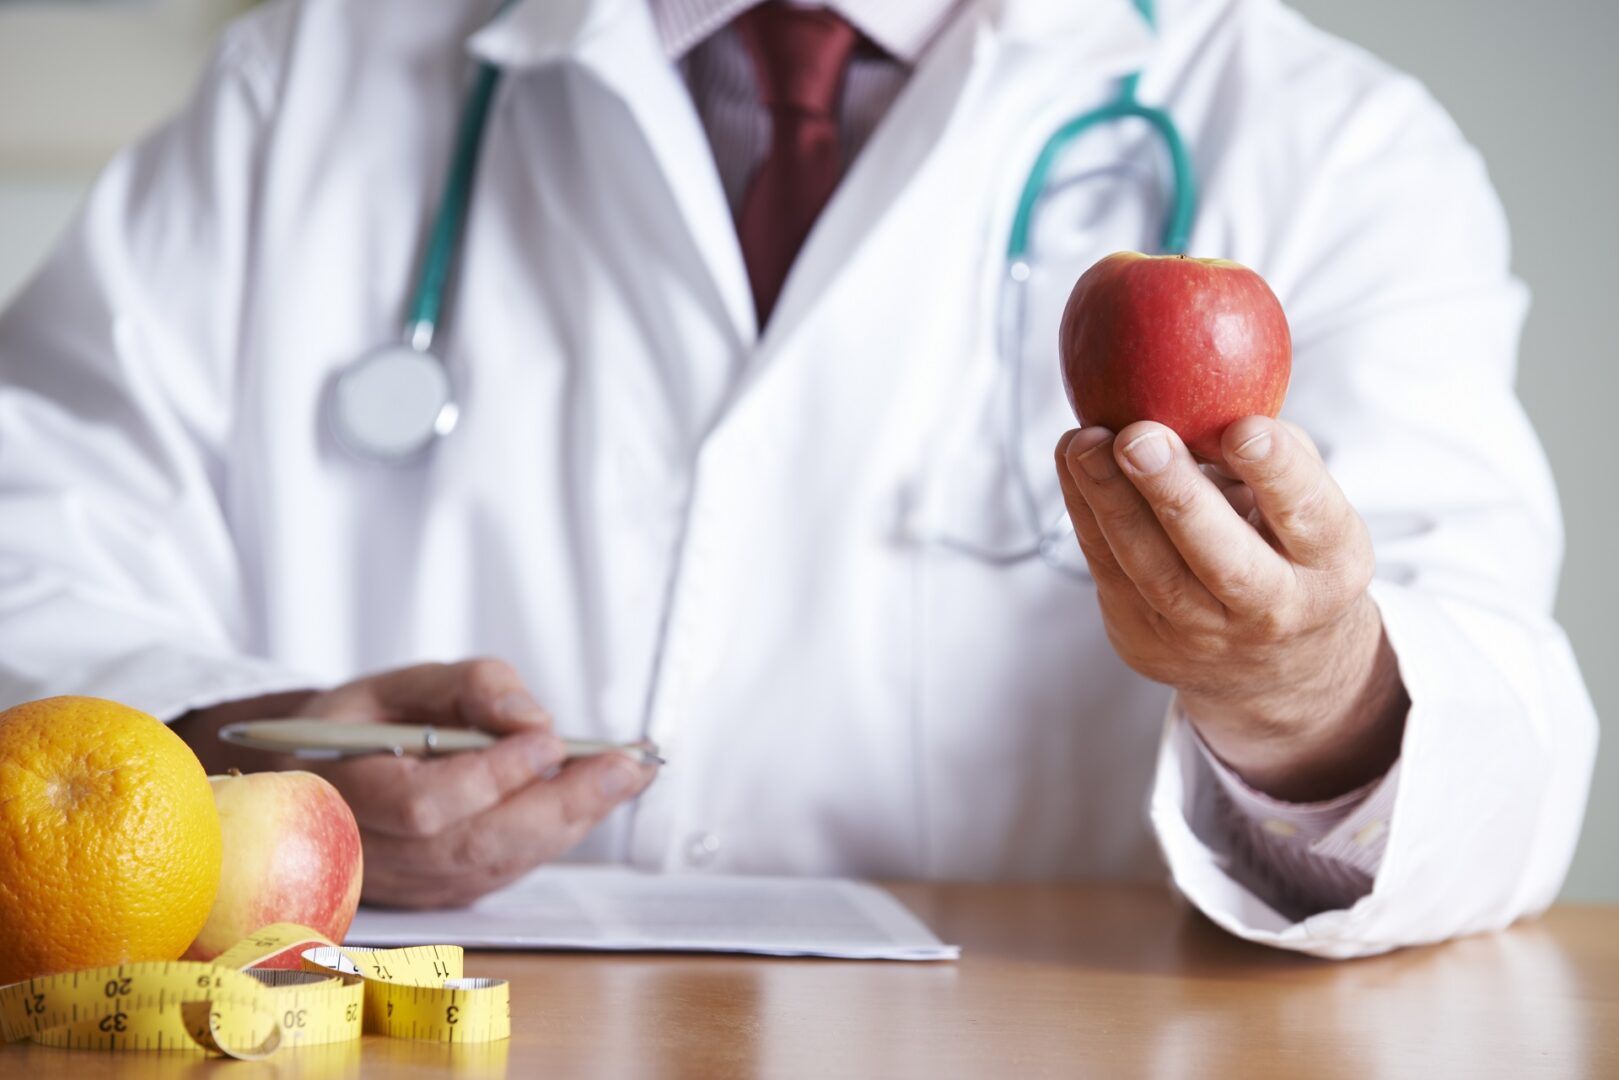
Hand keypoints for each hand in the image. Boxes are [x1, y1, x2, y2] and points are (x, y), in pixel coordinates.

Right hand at [173, 659, 657, 906]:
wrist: (323, 782)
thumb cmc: (361, 727)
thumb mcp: (397, 684)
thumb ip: (465, 688)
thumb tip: (528, 716)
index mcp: (344, 794)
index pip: (426, 805)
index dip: (492, 776)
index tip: (547, 738)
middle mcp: (374, 856)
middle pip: (475, 846)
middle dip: (560, 804)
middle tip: (625, 766)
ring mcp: (410, 885)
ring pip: (499, 864)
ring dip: (572, 820)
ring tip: (628, 775)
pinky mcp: (444, 893)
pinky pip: (508, 869)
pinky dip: (557, 833)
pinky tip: (597, 796)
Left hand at [1055, 416, 1406, 801]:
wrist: (1268, 663)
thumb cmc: (1285, 547)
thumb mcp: (1306, 502)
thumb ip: (1273, 454)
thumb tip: (1214, 395)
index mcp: (1331, 564)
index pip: (1310, 517)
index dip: (1279, 473)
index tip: (1244, 428)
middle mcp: (1274, 609)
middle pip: (1224, 561)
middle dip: (1177, 496)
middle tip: (1138, 438)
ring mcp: (1205, 635)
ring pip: (1152, 572)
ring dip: (1110, 501)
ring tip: (1084, 442)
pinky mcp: (1145, 640)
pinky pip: (1109, 572)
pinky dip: (1085, 512)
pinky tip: (1072, 461)